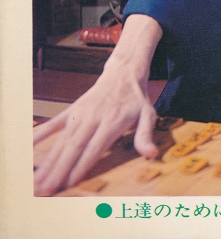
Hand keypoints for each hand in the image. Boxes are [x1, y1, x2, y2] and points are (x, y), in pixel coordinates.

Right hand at [33, 14, 161, 195]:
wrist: (123, 73)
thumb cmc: (136, 99)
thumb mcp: (148, 114)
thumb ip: (146, 134)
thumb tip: (150, 153)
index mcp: (112, 122)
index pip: (95, 147)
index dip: (82, 164)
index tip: (70, 181)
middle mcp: (93, 118)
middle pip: (74, 146)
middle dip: (59, 168)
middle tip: (46, 188)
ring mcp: (81, 113)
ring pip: (62, 140)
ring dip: (49, 160)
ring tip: (37, 179)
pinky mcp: (73, 110)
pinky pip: (55, 123)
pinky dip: (41, 134)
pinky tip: (29, 147)